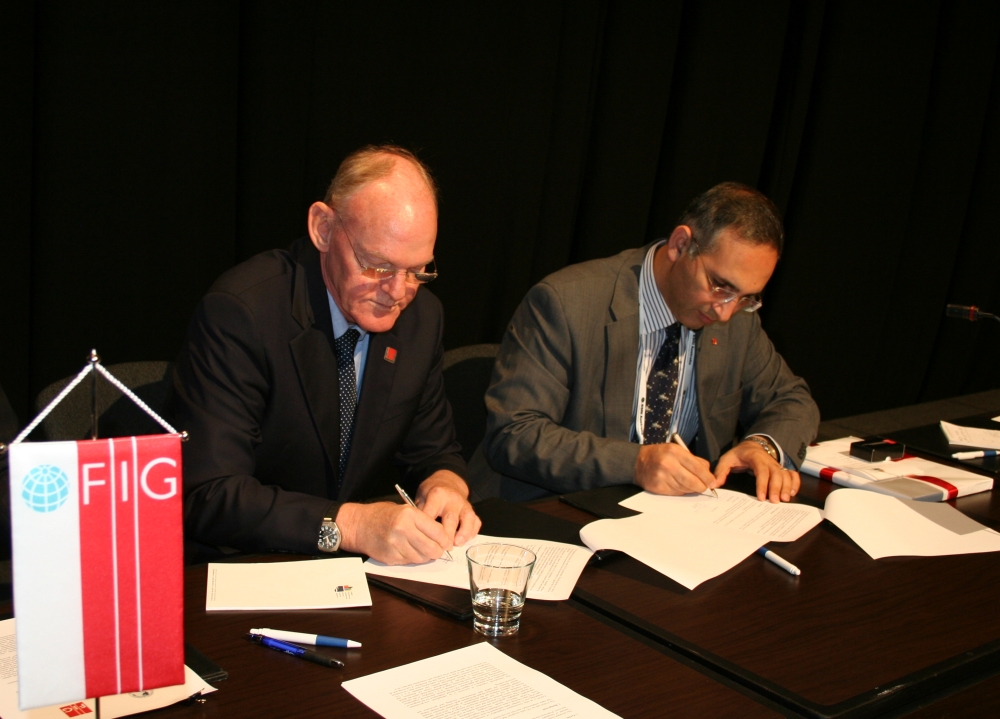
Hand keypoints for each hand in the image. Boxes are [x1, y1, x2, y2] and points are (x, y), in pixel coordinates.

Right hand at [335, 501, 452, 564]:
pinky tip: (408, 550)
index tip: (446, 542)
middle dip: (438, 551)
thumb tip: (442, 538)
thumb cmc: (382, 515)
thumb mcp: (404, 510)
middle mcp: (403, 530)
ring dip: (425, 556)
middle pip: (432, 549)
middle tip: (438, 550)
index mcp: (410, 515)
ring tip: (422, 549)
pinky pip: (409, 562)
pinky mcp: (390, 557)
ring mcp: (396, 545)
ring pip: (422, 558)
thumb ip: (422, 522)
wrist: (359, 525)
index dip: (445, 540)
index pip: (438, 532)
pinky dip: (412, 558)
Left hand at [415, 470, 481, 546]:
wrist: (446, 482)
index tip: (424, 540)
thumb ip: (420, 513)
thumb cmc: (430, 494)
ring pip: (467, 518)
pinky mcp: (471, 510)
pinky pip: (476, 521)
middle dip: (447, 535)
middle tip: (441, 548)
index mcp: (437, 494)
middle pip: (450, 518)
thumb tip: (417, 531)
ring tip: (457, 544)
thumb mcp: (421, 498)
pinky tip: (466, 541)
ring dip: (463, 533)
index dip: (428, 528)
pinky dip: (472, 532)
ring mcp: (464, 504)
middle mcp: (452, 499)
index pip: (431, 512)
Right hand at [634, 443, 716, 494]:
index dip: (708, 477)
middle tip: (705, 488)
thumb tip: (708, 474)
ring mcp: (663, 477)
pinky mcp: (659, 487)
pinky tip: (680, 486)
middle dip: (702, 487)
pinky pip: (677, 493)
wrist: (638, 463)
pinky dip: (681, 491)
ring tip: (690, 485)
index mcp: (675, 452)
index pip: (698, 468)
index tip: (713, 483)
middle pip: (693, 481)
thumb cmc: (660, 455)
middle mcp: (669, 464)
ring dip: (691, 489)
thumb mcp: (677, 450)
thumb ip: (694, 460)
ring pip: (686, 489)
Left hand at [714, 440, 799, 502]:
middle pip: (776, 474)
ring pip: (785, 475)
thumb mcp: (727, 459)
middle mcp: (769, 461)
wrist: (753, 445)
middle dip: (776, 488)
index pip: (761, 471)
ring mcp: (777, 464)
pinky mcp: (781, 468)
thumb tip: (714, 485)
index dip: (762, 484)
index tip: (761, 497)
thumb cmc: (739, 454)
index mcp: (756, 458)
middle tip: (774, 502)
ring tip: (784, 500)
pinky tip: (793, 493)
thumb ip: (721, 471)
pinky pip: (792, 474)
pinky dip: (795, 483)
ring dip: (786, 487)